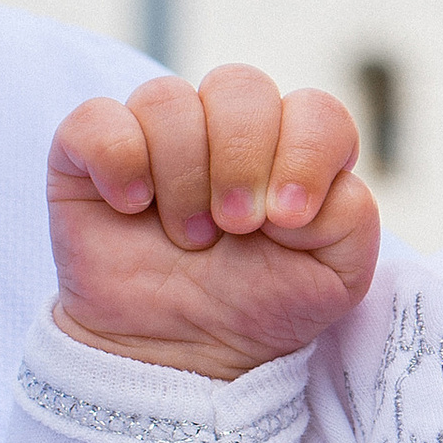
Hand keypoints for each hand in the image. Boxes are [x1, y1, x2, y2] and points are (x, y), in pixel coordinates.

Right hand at [48, 65, 378, 379]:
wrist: (178, 355)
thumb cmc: (258, 307)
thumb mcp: (337, 280)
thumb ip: (352, 218)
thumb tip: (311, 184)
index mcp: (292, 147)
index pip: (315, 109)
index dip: (307, 153)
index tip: (288, 219)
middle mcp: (226, 130)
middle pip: (240, 86)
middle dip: (241, 161)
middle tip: (235, 227)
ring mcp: (158, 136)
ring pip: (167, 97)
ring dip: (183, 175)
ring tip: (188, 237)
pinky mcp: (90, 155)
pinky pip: (96, 119)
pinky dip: (118, 160)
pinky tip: (130, 207)